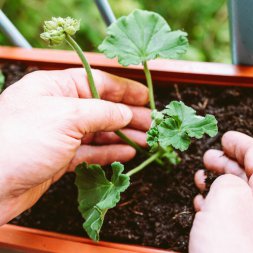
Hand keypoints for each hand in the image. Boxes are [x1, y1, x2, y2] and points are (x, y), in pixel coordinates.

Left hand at [0, 69, 150, 224]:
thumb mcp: (67, 117)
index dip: (124, 89)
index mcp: (54, 87)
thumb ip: (102, 112)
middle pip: (101, 108)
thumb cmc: (20, 141)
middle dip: (129, 115)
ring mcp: (58, 134)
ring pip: (98, 132)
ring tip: (147, 140)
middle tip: (153, 123)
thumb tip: (127, 113)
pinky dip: (109, 152)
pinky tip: (127, 153)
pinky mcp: (59, 158)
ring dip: (123, 136)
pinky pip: (90, 152)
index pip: (97, 81)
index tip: (147, 97)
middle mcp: (57, 108)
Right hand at [190, 131, 252, 252]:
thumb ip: (228, 178)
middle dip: (227, 164)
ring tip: (202, 181)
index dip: (238, 142)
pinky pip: (244, 217)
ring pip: (246, 197)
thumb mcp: (227, 198)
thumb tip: (229, 179)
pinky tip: (208, 207)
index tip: (224, 137)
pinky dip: (225, 207)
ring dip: (222, 186)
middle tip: (207, 159)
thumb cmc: (237, 251)